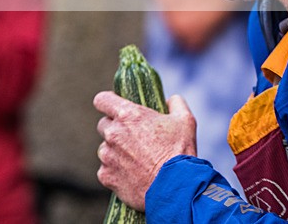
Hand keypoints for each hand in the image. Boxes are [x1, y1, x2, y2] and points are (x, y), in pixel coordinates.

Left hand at [94, 91, 196, 210]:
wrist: (174, 187)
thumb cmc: (180, 152)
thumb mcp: (185, 120)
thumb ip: (176, 103)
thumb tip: (169, 100)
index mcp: (128, 115)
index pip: (102, 99)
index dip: (108, 101)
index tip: (113, 106)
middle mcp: (113, 133)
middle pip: (103, 124)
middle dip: (116, 128)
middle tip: (134, 136)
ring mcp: (107, 156)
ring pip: (105, 148)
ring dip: (116, 150)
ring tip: (137, 159)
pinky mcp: (106, 176)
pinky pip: (106, 169)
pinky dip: (116, 170)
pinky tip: (133, 174)